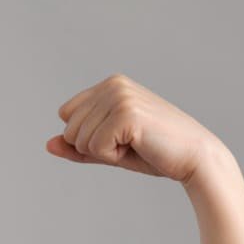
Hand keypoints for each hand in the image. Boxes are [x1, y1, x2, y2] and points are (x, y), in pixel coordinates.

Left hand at [45, 73, 223, 185]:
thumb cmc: (155, 153)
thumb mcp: (109, 150)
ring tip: (137, 144)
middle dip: (95, 147)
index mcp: (109, 84)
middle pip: (69, 129)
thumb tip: (48, 144)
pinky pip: (95, 148)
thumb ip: (78, 147)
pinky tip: (140, 147)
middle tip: (131, 144)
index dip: (89, 137)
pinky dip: (114, 157)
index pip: (66, 116)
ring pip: (80, 140)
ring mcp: (120, 96)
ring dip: (106, 153)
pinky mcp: (126, 114)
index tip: (121, 138)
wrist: (195, 159)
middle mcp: (113, 85)